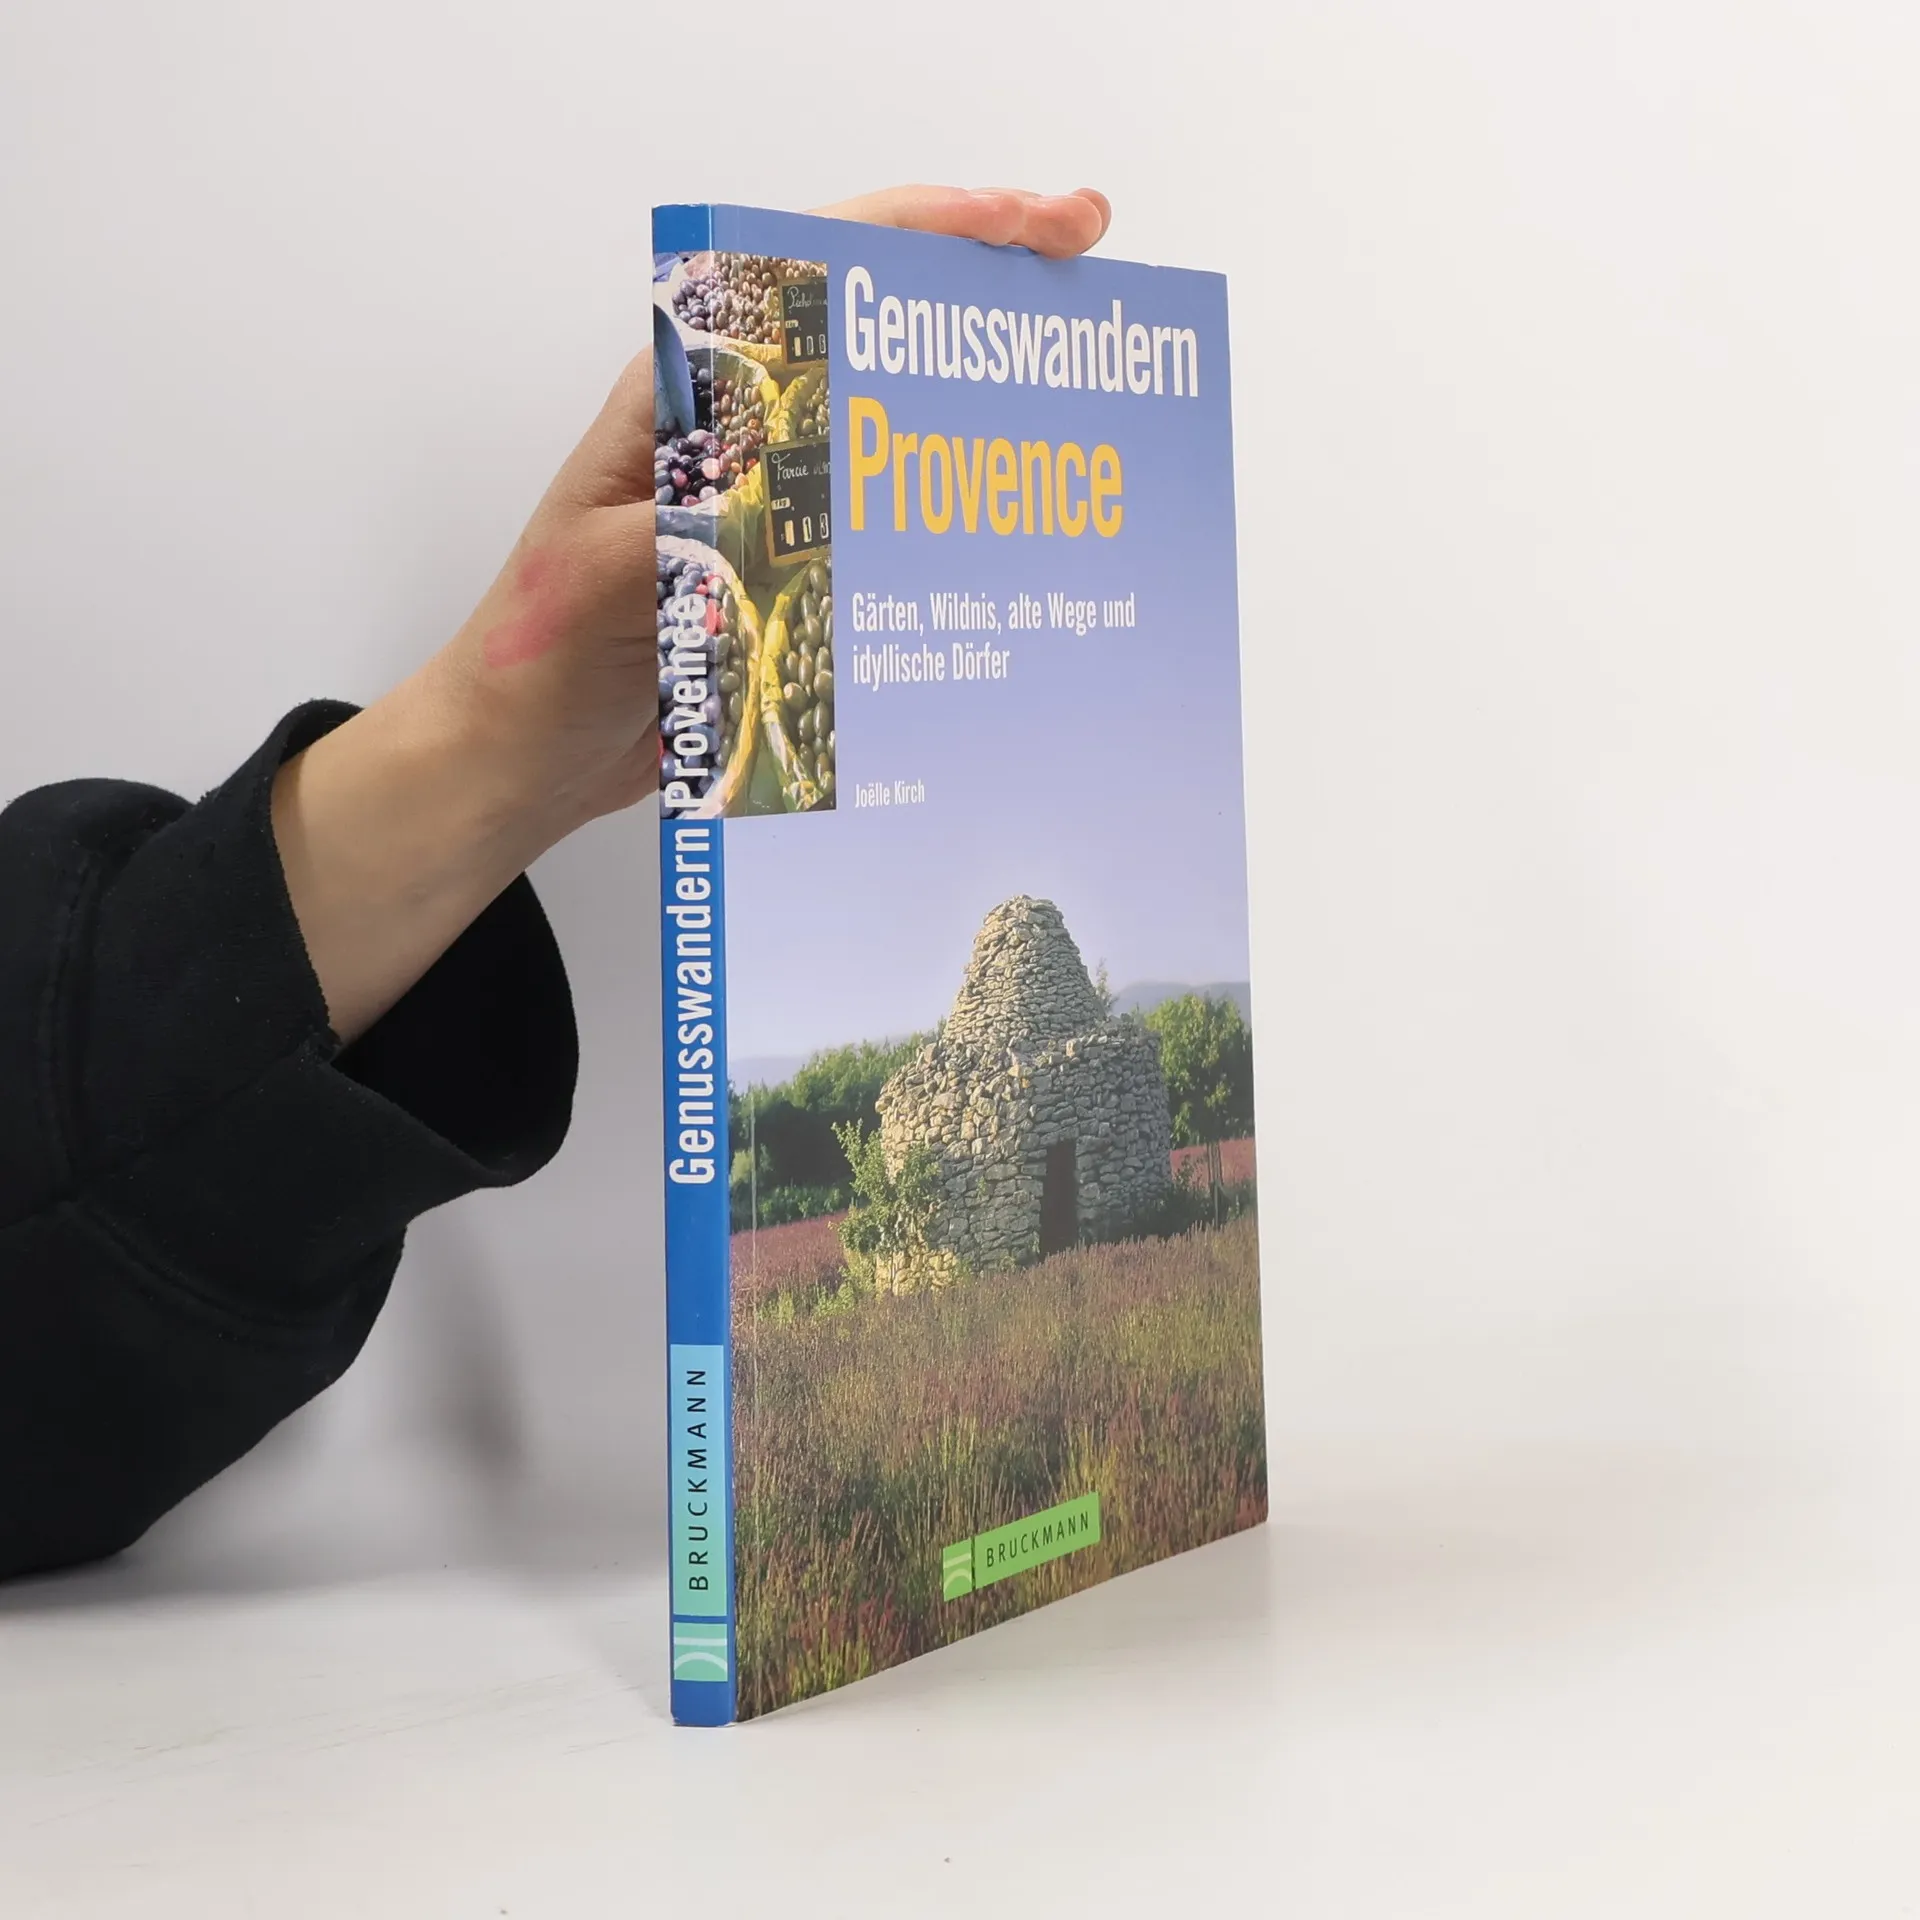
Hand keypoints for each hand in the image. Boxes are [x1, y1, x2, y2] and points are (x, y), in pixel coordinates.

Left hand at [273, 186, 1110, 1041]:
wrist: (521, 758)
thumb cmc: (538, 656)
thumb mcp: (605, 575)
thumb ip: (692, 516)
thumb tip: (795, 465)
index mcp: (684, 399)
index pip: (814, 272)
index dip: (926, 233)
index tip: (1022, 225)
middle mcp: (737, 436)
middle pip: (875, 333)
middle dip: (981, 291)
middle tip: (1083, 272)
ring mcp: (767, 505)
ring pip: (891, 428)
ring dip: (980, 406)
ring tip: (1075, 388)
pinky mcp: (787, 577)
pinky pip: (882, 531)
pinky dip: (949, 517)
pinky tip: (1009, 530)